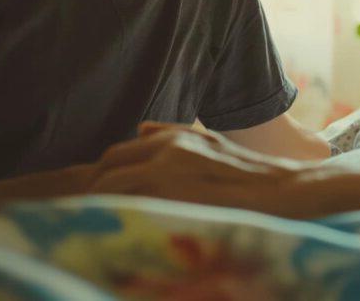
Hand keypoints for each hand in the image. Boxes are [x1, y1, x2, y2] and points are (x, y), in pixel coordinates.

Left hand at [89, 123, 306, 213]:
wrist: (281, 189)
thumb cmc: (249, 174)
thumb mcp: (209, 145)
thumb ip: (173, 137)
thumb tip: (140, 130)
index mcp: (171, 139)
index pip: (116, 155)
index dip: (99, 177)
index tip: (89, 196)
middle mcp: (164, 148)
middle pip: (107, 165)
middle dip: (90, 189)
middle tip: (79, 213)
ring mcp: (165, 169)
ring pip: (109, 184)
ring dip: (94, 204)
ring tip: (85, 224)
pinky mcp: (169, 191)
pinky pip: (124, 203)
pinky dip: (111, 214)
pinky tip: (108, 229)